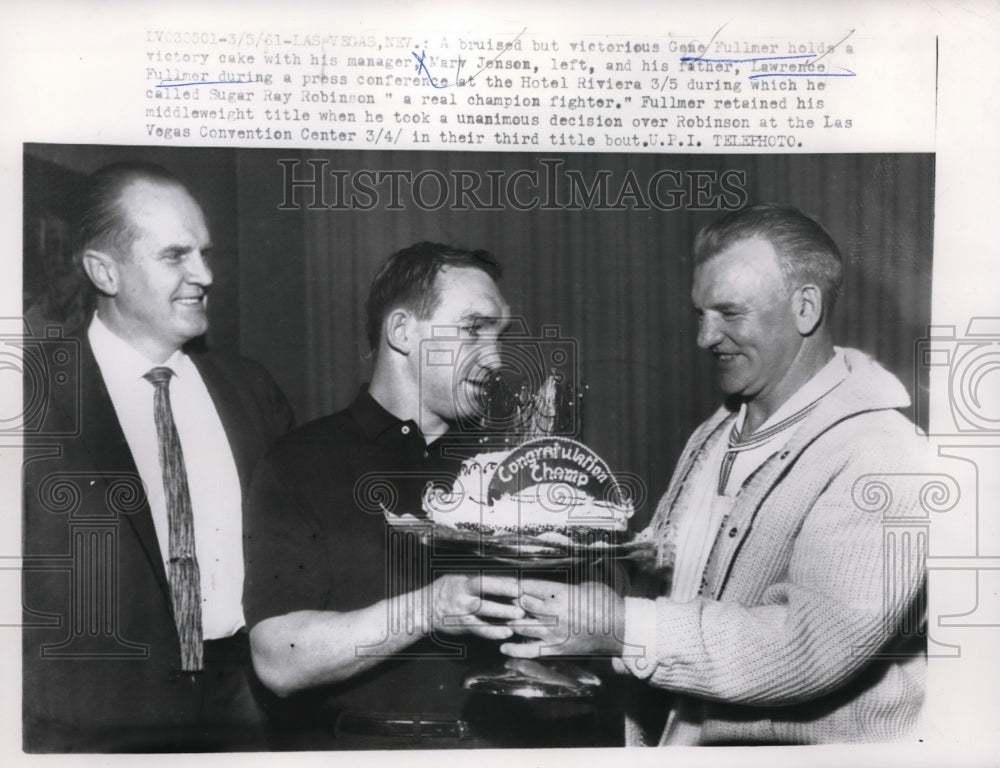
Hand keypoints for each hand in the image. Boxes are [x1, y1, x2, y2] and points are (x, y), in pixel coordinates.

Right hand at [427, 574, 523, 640]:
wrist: (425, 609)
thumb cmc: (446, 591)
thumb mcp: (457, 577)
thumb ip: (476, 577)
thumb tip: (502, 574)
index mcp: (463, 580)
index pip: (484, 579)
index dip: (501, 583)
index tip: (518, 585)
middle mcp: (463, 594)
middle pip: (484, 591)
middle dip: (503, 595)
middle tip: (522, 599)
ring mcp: (461, 610)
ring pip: (483, 611)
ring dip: (502, 614)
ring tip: (519, 618)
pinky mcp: (461, 625)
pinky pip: (479, 629)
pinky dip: (493, 631)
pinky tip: (505, 633)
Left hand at [501, 579, 625, 657]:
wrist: (620, 628)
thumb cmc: (606, 601)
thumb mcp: (589, 580)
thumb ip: (572, 572)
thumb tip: (570, 553)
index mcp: (560, 592)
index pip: (527, 585)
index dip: (511, 583)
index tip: (498, 581)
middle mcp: (554, 612)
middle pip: (520, 605)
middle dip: (509, 602)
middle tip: (496, 599)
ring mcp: (554, 632)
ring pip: (522, 626)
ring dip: (510, 621)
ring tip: (499, 618)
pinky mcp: (557, 648)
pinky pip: (531, 651)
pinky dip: (515, 649)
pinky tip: (503, 646)